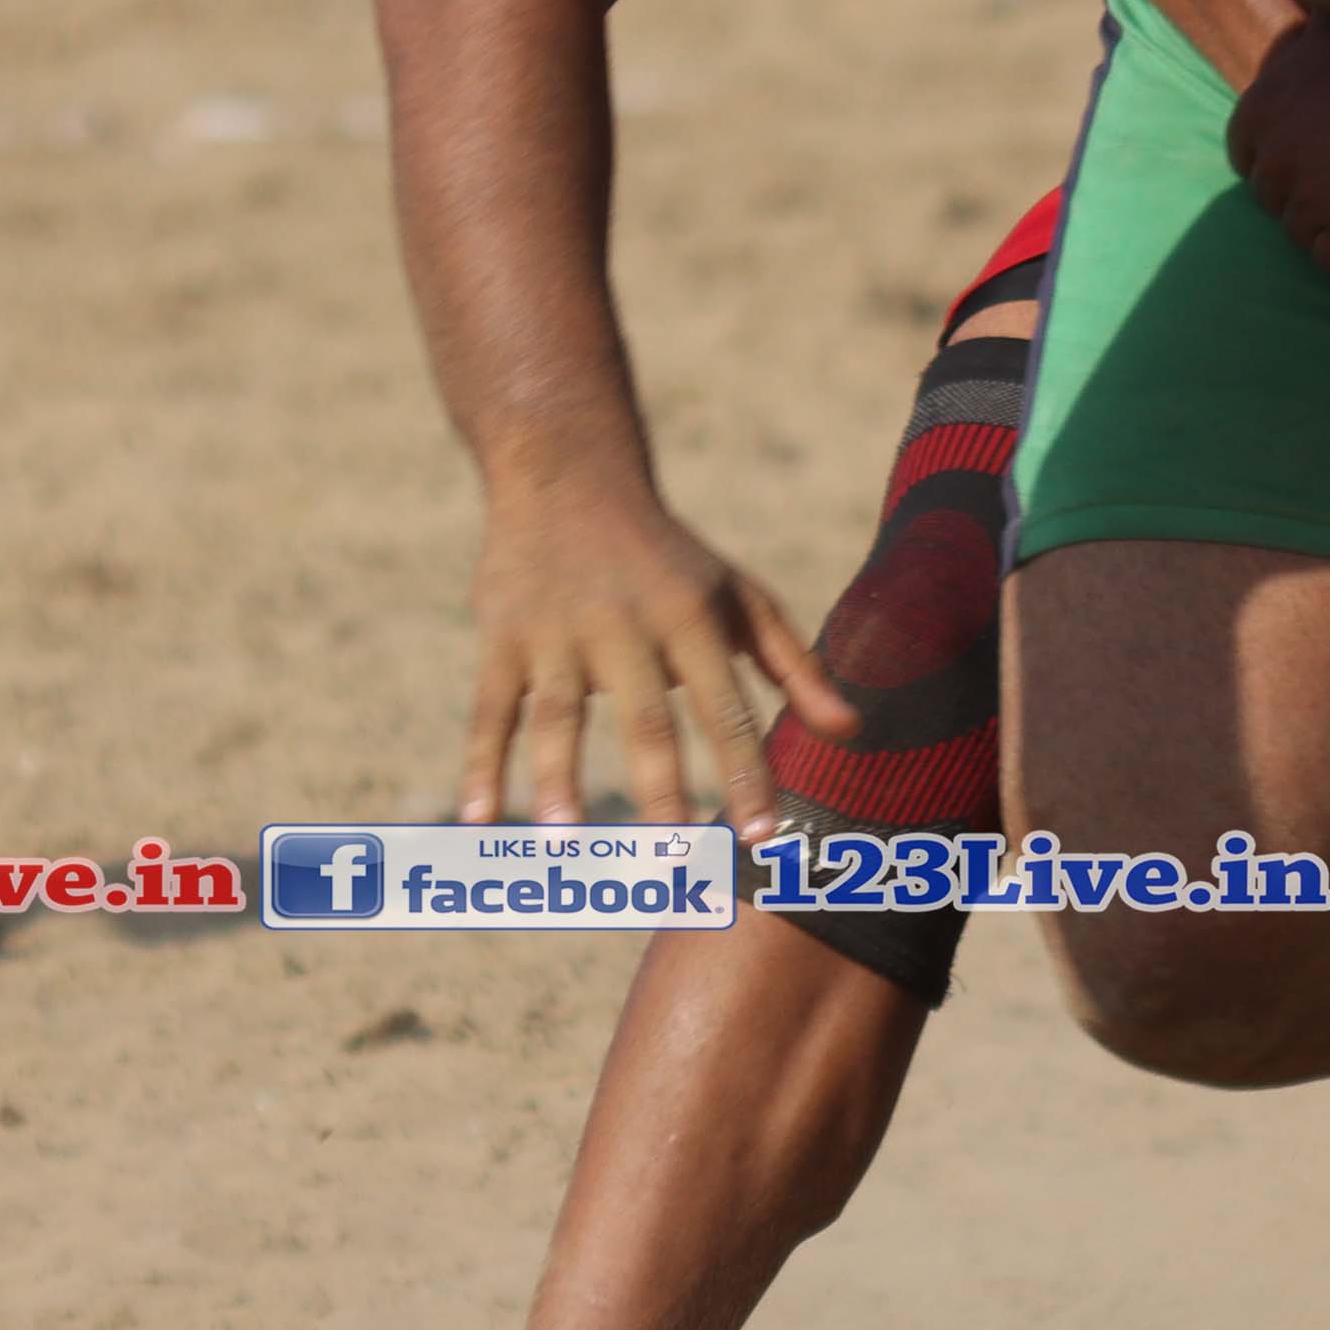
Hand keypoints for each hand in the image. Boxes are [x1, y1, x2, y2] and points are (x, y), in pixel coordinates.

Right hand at [460, 474, 853, 827]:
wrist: (567, 473)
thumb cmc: (669, 556)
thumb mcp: (739, 596)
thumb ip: (794, 667)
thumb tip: (851, 731)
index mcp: (692, 619)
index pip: (727, 708)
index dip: (746, 771)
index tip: (762, 836)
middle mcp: (626, 625)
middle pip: (645, 717)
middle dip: (661, 789)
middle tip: (675, 855)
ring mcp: (558, 632)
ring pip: (557, 714)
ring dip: (558, 777)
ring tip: (564, 841)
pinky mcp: (503, 636)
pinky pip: (490, 709)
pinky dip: (481, 764)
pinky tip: (478, 820)